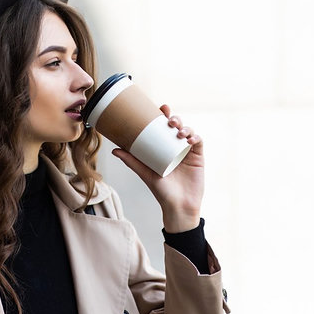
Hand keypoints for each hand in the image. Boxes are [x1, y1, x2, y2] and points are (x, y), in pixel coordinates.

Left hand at [112, 104, 203, 232]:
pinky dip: (195, 137)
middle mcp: (176, 147)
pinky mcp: (198, 158)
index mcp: (163, 148)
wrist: (177, 205)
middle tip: (169, 120)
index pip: (164, 128)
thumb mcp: (145, 173)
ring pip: (189, 132)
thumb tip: (114, 149)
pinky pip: (199, 142)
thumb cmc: (161, 191)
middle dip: (175, 119)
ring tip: (178, 132)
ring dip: (185, 127)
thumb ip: (131, 161)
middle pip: (177, 127)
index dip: (164, 115)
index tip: (161, 108)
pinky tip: (189, 140)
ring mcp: (188, 152)